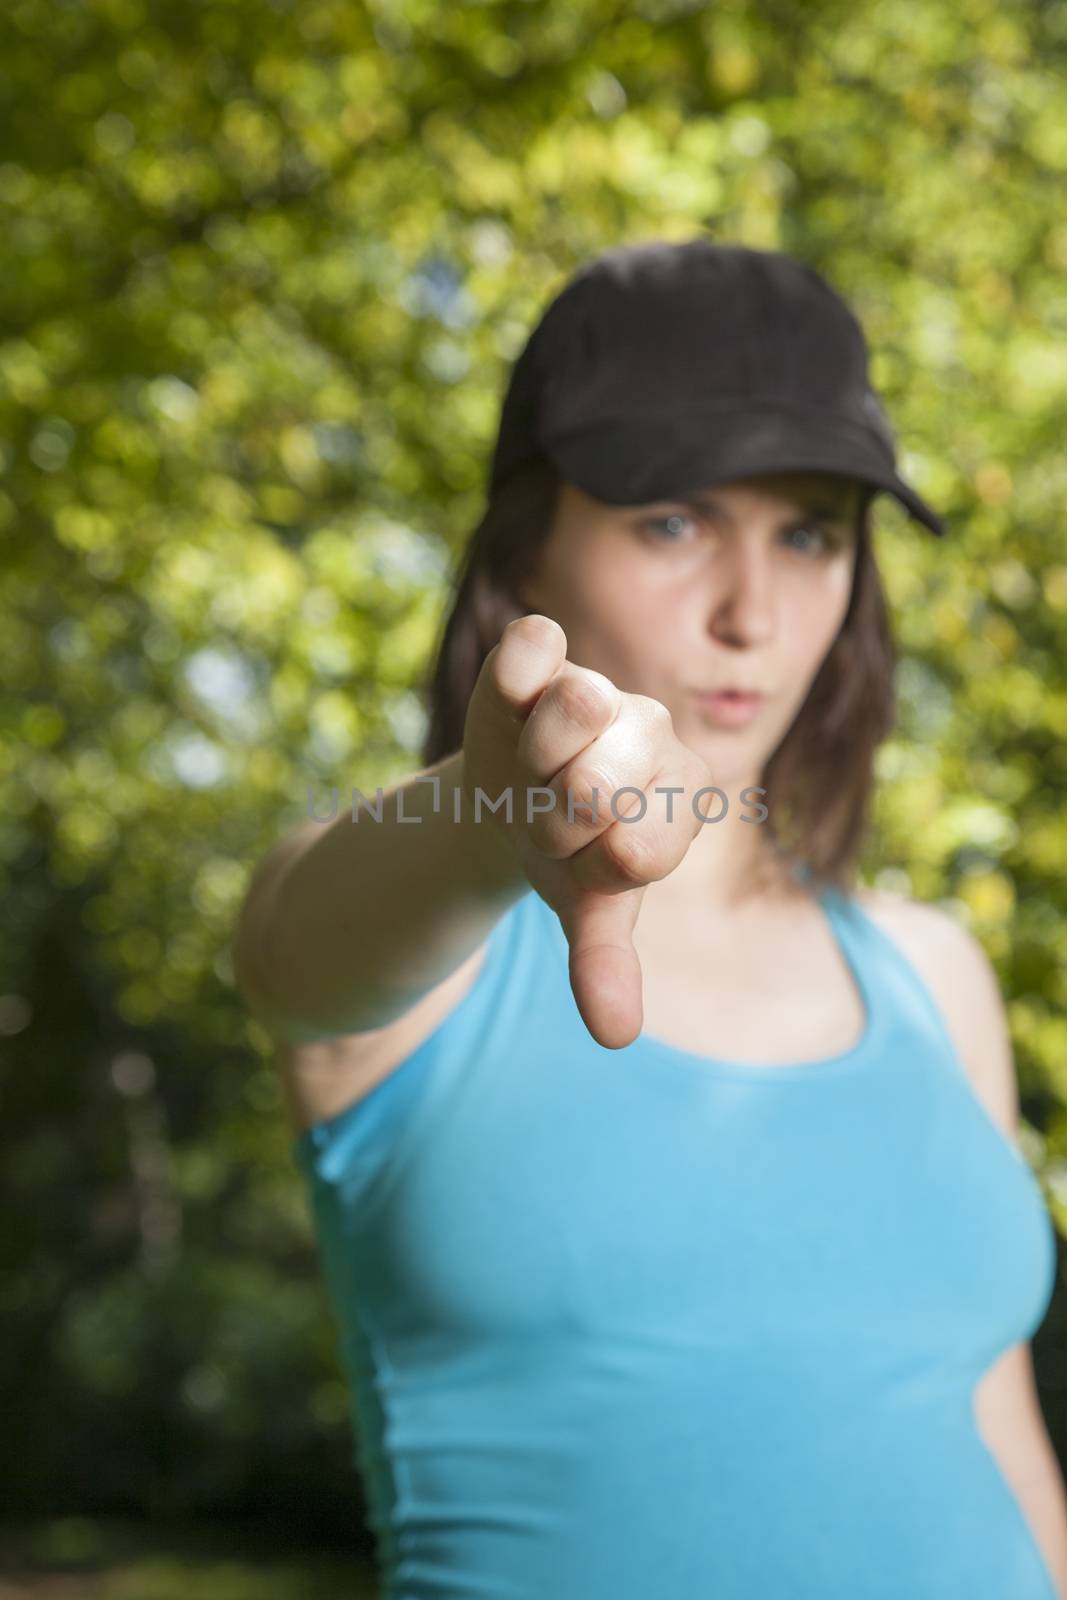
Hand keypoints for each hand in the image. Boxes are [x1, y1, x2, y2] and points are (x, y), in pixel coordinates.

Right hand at [461, 613, 716, 1048]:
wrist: (512, 798)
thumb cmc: (570, 856)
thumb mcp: (590, 913)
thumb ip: (605, 965)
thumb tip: (615, 1036)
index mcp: (685, 795)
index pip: (639, 850)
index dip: (592, 871)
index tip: (585, 865)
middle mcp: (653, 732)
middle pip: (600, 787)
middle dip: (554, 825)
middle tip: (551, 822)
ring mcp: (598, 689)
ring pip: (577, 710)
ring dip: (534, 763)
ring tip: (532, 771)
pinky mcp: (538, 657)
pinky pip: (534, 643)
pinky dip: (517, 667)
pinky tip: (511, 699)